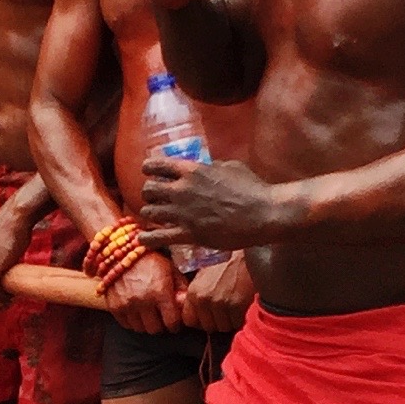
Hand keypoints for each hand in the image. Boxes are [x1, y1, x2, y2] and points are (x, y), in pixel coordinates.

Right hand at [102, 247, 185, 333]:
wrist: (123, 251)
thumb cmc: (150, 259)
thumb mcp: (170, 269)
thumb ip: (181, 287)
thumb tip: (187, 303)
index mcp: (160, 292)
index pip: (171, 322)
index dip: (175, 324)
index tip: (175, 323)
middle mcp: (143, 301)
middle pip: (154, 329)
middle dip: (160, 325)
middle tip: (161, 318)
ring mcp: (127, 305)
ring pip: (140, 329)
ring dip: (146, 324)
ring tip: (149, 314)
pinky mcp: (114, 306)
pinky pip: (126, 324)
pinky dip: (132, 321)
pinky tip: (137, 311)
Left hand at [139, 158, 280, 250]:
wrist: (261, 213)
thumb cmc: (251, 186)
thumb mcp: (230, 166)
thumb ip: (211, 167)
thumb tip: (205, 168)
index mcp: (192, 170)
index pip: (157, 165)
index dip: (150, 168)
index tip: (150, 172)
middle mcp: (182, 190)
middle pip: (148, 189)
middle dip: (150, 192)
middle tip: (156, 197)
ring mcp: (183, 213)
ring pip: (149, 211)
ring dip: (151, 212)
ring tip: (154, 215)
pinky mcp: (188, 235)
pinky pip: (158, 238)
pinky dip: (147, 238)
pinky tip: (143, 238)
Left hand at [183, 250, 254, 333]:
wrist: (251, 251)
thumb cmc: (230, 258)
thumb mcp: (206, 270)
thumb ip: (198, 291)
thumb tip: (190, 307)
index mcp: (194, 291)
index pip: (190, 320)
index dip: (200, 319)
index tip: (208, 315)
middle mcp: (205, 299)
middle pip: (208, 326)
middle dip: (217, 319)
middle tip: (226, 306)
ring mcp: (222, 304)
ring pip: (224, 327)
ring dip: (230, 319)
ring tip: (236, 303)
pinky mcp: (238, 307)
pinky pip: (238, 323)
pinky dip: (242, 317)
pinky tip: (245, 303)